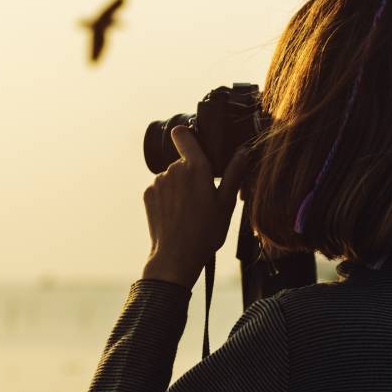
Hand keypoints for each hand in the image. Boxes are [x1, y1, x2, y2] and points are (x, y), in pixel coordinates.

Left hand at [142, 125, 250, 288]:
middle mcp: (173, 169)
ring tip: (189, 210)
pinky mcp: (148, 194)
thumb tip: (243, 152)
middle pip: (182, 161)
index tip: (196, 148)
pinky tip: (177, 215)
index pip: (183, 134)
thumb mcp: (227, 205)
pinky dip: (168, 197)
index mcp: (195, 168)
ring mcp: (158, 182)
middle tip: (203, 198)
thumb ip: (233, 174)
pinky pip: (161, 188)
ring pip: (172, 176)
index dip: (188, 137)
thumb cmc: (206, 232)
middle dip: (192, 173)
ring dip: (180, 186)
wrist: (176, 257)